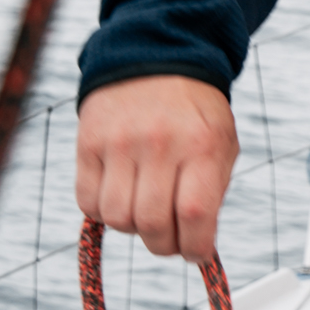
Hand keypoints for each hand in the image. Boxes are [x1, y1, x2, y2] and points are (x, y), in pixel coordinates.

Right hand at [76, 74, 239, 262]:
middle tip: (169, 238)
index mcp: (201, 145)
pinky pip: (88, 202)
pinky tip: (119, 195)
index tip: (196, 253)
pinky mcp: (88, 143)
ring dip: (132, 227)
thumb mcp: (221, 144)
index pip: (195, 214)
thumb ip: (212, 192)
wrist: (154, 56)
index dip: (195, 247)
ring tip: (144, 208)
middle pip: (153, 224)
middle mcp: (160, 143)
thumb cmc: (195, 114)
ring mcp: (120, 142)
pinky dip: (102, 212)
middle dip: (164, 245)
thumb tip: (198, 246)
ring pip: (117, 219)